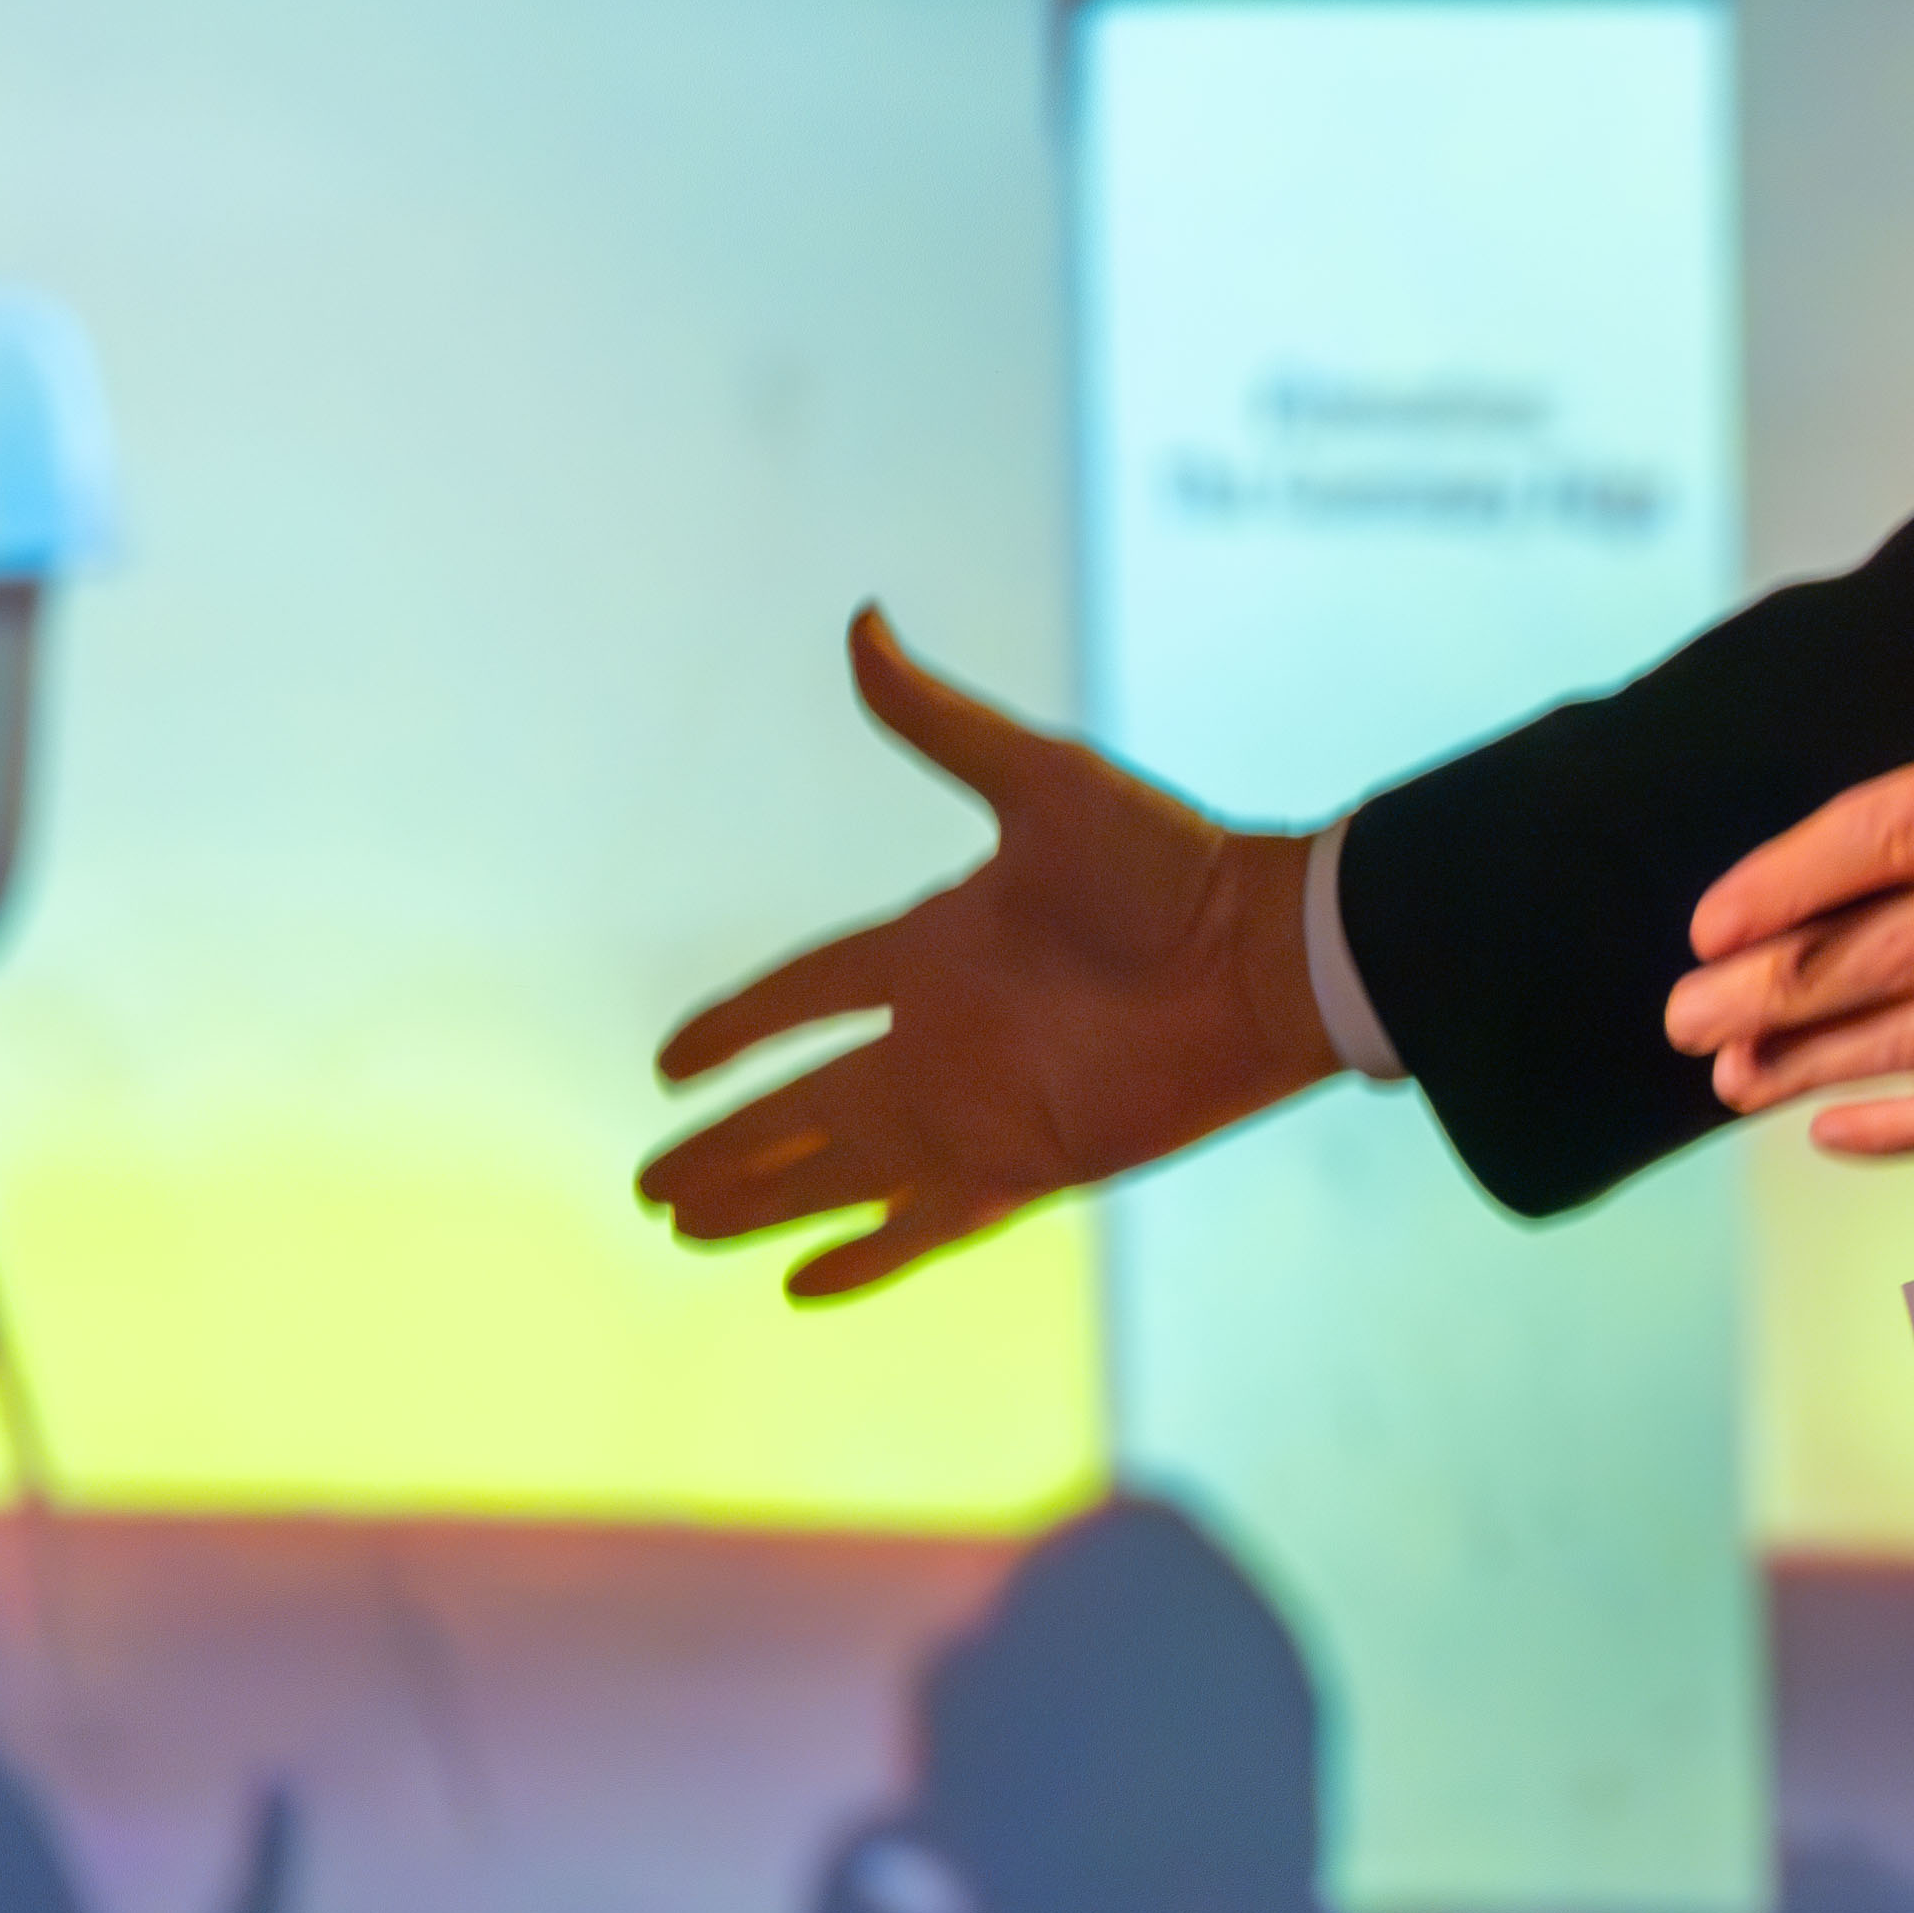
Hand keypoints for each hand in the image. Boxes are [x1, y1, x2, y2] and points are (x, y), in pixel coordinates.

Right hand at [638, 610, 1341, 1298]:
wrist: (1268, 956)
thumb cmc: (1168, 864)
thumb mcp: (1042, 782)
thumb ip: (940, 722)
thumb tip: (861, 623)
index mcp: (932, 947)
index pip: (805, 994)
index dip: (736, 1026)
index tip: (670, 1059)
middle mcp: (942, 1038)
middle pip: (804, 1106)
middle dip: (729, 1146)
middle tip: (644, 1185)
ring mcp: (981, 1110)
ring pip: (841, 1172)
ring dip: (765, 1202)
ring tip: (681, 1230)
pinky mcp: (1030, 1166)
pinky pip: (928, 1226)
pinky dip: (866, 1259)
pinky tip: (799, 1289)